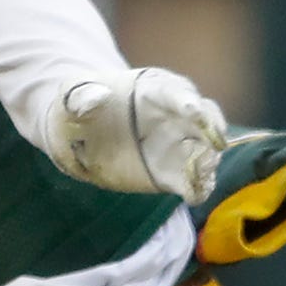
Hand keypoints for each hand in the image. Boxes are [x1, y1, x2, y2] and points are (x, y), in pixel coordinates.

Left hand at [40, 68, 227, 204]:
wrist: (79, 132)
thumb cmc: (79, 104)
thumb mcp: (73, 93)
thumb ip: (82, 95)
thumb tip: (97, 98)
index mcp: (155, 88)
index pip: (176, 91)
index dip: (187, 101)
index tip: (193, 111)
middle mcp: (177, 114)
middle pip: (207, 118)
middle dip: (212, 129)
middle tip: (213, 142)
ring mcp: (178, 144)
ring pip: (206, 150)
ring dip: (209, 161)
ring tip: (203, 171)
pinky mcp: (172, 172)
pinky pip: (192, 181)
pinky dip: (198, 188)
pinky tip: (194, 196)